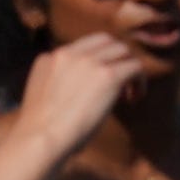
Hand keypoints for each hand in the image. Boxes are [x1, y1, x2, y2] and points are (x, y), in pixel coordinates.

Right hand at [4, 29, 140, 167]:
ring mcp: (88, 62)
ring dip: (129, 68)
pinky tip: (135, 98)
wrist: (40, 138)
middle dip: (116, 58)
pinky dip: (139, 81)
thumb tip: (81, 90)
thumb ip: (57, 82)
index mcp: (49, 58)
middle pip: (105, 41)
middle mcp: (68, 54)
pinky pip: (135, 67)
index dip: (97, 61)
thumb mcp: (41, 95)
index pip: (83, 47)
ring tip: (129, 93)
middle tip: (120, 83)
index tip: (99, 82)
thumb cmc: (40, 130)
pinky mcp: (107, 75)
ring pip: (123, 51)